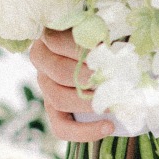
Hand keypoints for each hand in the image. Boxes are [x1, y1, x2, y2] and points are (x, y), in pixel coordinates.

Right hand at [28, 28, 114, 144]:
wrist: (100, 55)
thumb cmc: (101, 35)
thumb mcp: (100, 26)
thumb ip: (101, 32)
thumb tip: (111, 48)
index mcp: (49, 36)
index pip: (57, 41)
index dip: (82, 48)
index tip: (106, 50)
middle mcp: (42, 61)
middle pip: (60, 72)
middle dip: (89, 78)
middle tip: (114, 79)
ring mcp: (45, 86)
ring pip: (60, 99)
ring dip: (90, 103)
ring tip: (115, 102)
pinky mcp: (52, 109)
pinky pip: (61, 127)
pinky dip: (85, 131)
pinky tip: (108, 127)